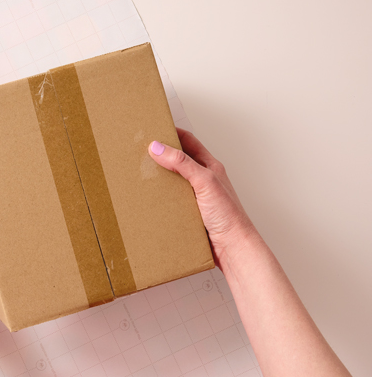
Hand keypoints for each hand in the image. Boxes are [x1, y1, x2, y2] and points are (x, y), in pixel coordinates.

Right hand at [149, 128, 260, 271]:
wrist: (233, 248)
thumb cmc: (228, 215)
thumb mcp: (205, 182)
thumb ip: (182, 163)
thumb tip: (158, 147)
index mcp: (210, 167)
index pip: (189, 142)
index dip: (172, 133)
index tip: (155, 128)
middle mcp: (203, 180)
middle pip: (179, 160)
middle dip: (162, 155)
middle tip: (142, 151)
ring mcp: (196, 197)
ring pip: (173, 181)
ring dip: (160, 178)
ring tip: (142, 175)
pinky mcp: (190, 213)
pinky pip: (171, 201)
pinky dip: (160, 198)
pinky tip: (151, 200)